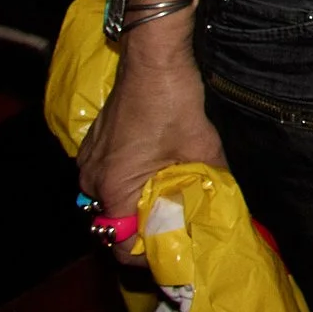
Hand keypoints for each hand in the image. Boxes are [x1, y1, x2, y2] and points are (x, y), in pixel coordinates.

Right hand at [75, 31, 226, 255]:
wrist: (153, 59)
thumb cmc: (173, 100)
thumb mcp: (201, 145)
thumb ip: (209, 182)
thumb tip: (222, 205)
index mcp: (114, 187)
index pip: (120, 244)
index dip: (149, 253)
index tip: (176, 247)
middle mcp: (93, 180)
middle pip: (116, 223)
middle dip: (147, 226)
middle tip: (179, 223)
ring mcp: (90, 162)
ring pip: (113, 200)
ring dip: (139, 203)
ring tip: (171, 198)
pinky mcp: (94, 146)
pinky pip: (109, 178)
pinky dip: (130, 183)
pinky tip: (157, 172)